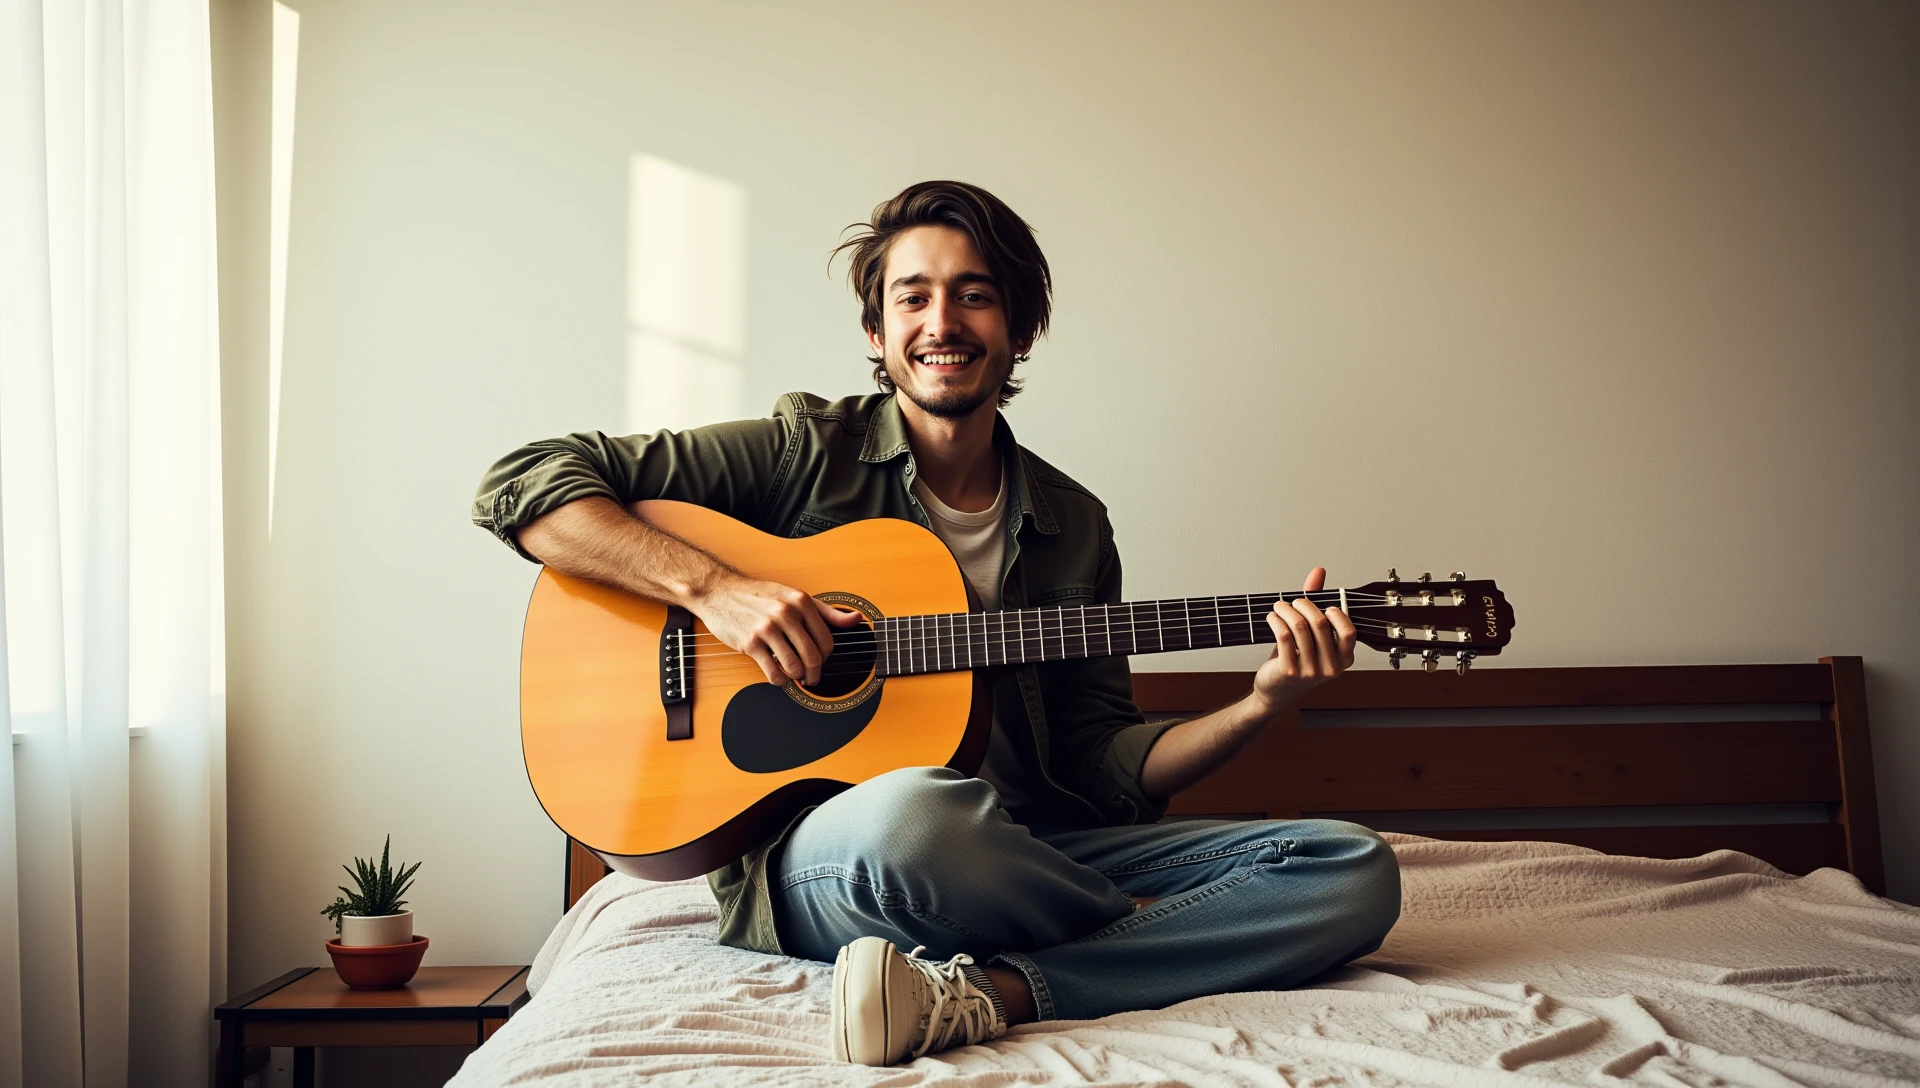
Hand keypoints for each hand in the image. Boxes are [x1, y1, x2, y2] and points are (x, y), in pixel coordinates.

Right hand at [693, 573, 862, 686]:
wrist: (720, 591)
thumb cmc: (759, 595)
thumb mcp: (795, 596)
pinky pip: (773, 672)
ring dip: (796, 678)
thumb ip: (827, 611)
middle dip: (815, 673)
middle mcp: (786, 613)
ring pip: (794, 666)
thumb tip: (857, 620)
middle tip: (811, 678)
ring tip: (793, 676)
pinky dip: (779, 680)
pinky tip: (777, 674)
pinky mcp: (750, 643)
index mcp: (801, 601)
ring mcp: (768, 628)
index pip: (827, 641)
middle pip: (813, 656)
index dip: (826, 657)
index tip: (820, 661)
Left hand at [1251, 567, 1356, 717]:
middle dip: (1303, 605)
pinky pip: (1283, 636)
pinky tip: (1272, 618)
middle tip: (1293, 602)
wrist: (1275, 691)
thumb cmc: (1297, 660)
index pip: (1349, 631)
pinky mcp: (1289, 671)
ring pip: (1299, 627)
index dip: (1335, 613)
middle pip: (1320, 623)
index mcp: (1344, 659)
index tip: (1323, 606)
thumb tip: (1318, 572)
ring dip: (1285, 610)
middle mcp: (1330, 667)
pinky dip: (1275, 621)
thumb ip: (1316, 602)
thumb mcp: (1311, 634)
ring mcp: (1310, 671)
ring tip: (1279, 607)